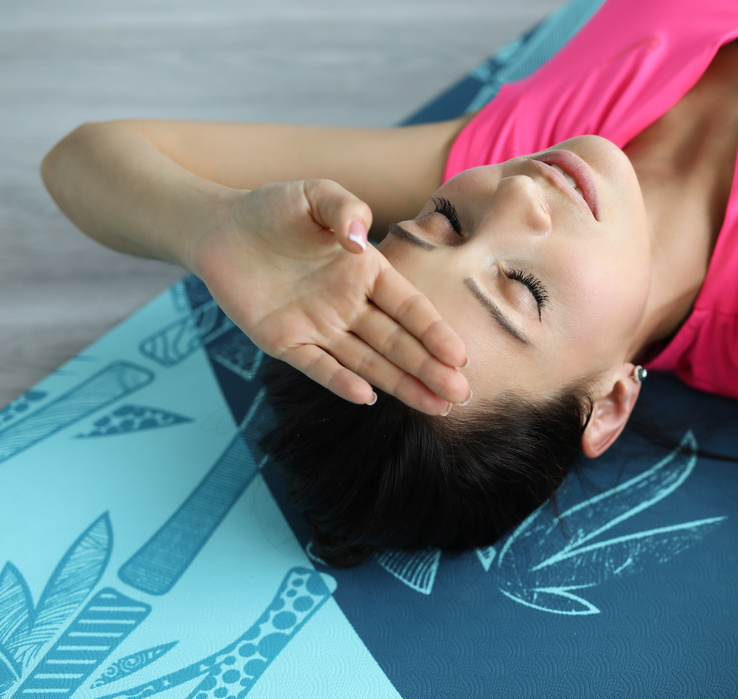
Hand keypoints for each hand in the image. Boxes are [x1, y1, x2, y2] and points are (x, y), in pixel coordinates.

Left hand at [193, 179, 467, 412]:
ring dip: (402, 384)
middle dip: (429, 368)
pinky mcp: (286, 343)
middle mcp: (350, 305)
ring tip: (436, 407)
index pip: (409, 307)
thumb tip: (361, 243)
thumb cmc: (272, 207)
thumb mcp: (316, 194)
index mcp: (366, 273)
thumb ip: (346, 209)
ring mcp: (320, 327)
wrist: (217, 226)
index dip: (434, 331)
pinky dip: (341, 382)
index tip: (459, 355)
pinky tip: (368, 397)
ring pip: (368, 362)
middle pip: (397, 342)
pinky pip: (319, 366)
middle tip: (460, 393)